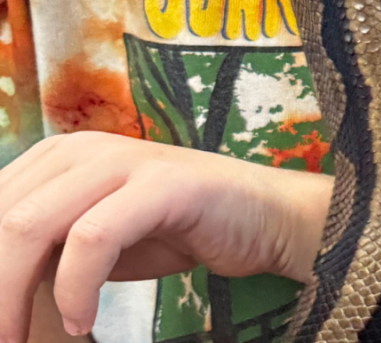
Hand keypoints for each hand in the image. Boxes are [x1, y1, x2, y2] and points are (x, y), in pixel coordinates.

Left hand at [0, 132, 330, 341]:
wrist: (264, 218)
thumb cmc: (173, 230)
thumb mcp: (91, 243)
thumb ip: (41, 253)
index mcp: (57, 157)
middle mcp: (83, 148)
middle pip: (1, 221)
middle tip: (1, 338)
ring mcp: (124, 160)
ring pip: (31, 225)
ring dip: (11, 296)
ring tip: (19, 339)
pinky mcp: (163, 182)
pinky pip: (94, 237)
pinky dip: (75, 289)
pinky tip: (82, 323)